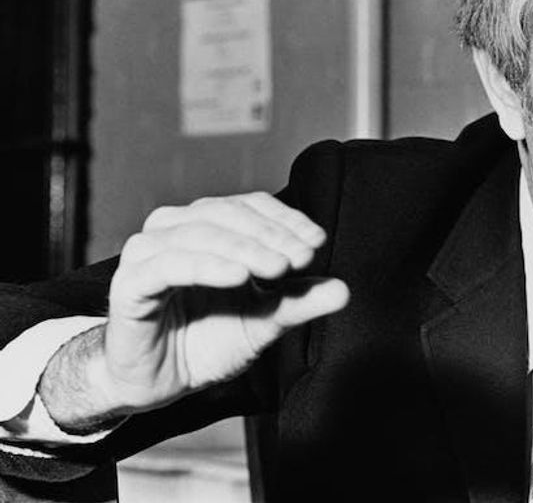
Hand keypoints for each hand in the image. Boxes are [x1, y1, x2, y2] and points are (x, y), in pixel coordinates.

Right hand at [42, 192, 347, 424]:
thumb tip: (344, 290)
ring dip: (244, 248)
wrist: (161, 383)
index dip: (286, 219)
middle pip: (227, 214)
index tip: (317, 242)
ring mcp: (147, 253)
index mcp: (207, 226)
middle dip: (270, 234)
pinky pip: (167, 265)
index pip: (251, 206)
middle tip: (302, 258)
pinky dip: (205, 265)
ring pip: (199, 233)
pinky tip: (237, 276)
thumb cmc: (209, 342)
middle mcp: (174, 229)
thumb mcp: (265, 322)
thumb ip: (299, 302)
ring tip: (277, 268)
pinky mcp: (130, 284)